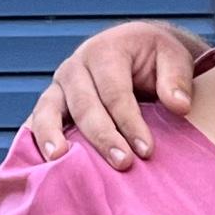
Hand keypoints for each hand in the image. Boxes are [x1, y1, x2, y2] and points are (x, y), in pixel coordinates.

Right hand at [25, 21, 201, 168]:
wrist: (138, 52)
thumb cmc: (157, 59)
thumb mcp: (175, 57)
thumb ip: (177, 79)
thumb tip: (178, 106)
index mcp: (105, 51)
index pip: (115, 91)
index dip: (129, 122)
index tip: (146, 151)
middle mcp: (76, 67)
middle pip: (84, 105)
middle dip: (103, 137)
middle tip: (123, 164)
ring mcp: (59, 87)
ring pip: (48, 111)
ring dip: (53, 137)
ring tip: (60, 162)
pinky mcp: (50, 105)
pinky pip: (37, 121)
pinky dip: (36, 140)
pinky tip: (41, 163)